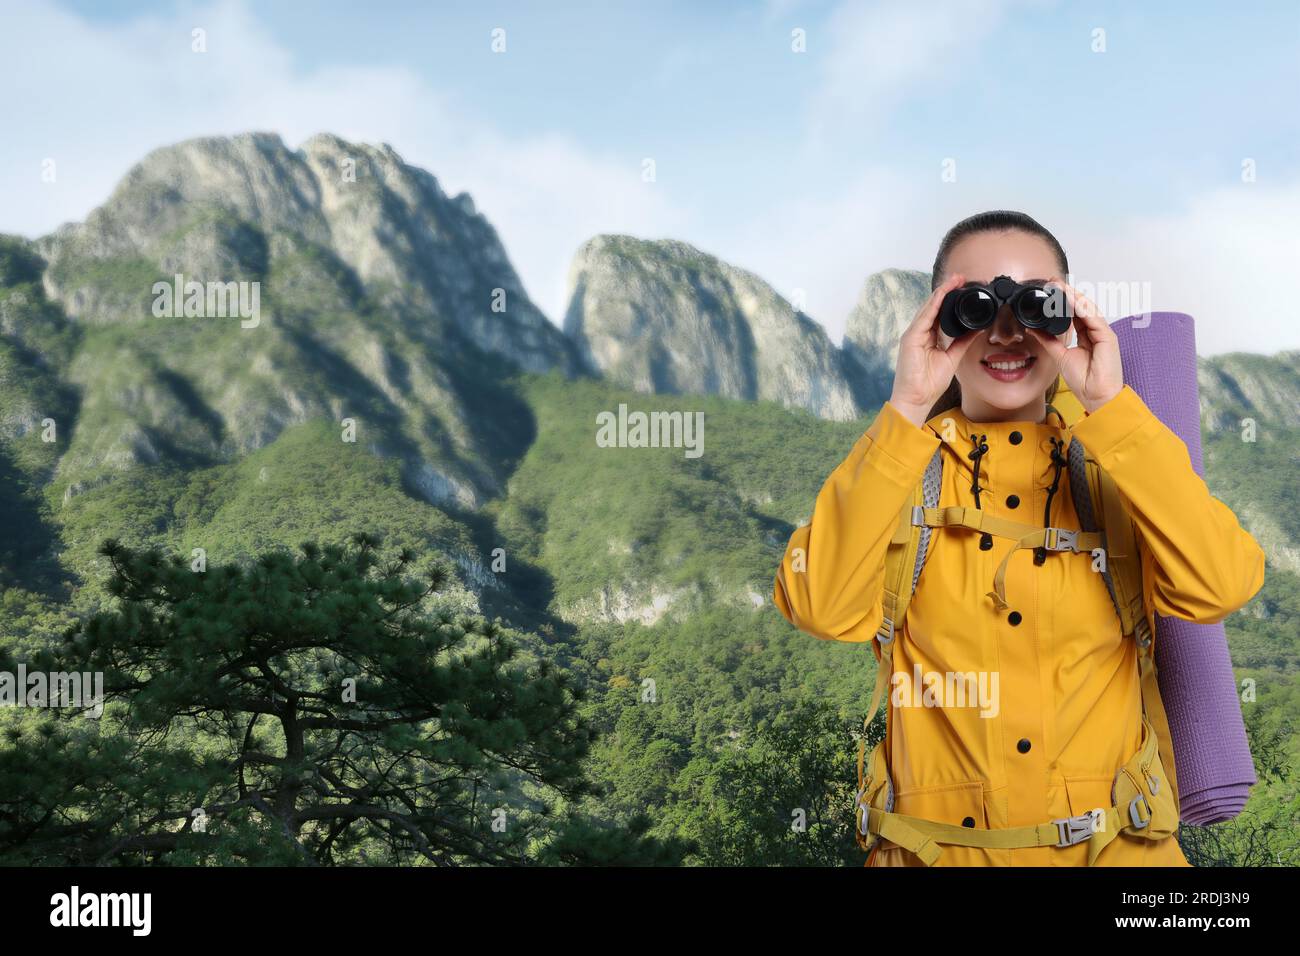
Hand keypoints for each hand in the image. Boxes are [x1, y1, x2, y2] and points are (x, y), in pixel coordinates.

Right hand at [889, 272, 979, 426]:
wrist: (916, 398)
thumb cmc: (929, 383)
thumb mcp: (952, 358)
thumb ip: (962, 342)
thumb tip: (978, 329)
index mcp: (928, 338)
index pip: (940, 313)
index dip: (951, 300)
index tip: (965, 289)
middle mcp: (919, 333)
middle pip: (934, 306)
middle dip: (947, 291)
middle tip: (962, 278)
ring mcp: (913, 334)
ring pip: (929, 307)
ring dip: (942, 292)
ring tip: (955, 280)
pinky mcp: (910, 338)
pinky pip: (924, 317)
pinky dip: (934, 304)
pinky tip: (943, 293)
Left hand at [1027, 281, 1123, 413]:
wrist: (1097, 396)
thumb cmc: (1085, 381)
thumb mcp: (1060, 356)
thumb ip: (1049, 341)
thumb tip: (1034, 330)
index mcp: (1086, 335)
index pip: (1074, 313)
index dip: (1063, 301)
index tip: (1050, 290)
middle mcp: (1095, 331)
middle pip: (1082, 307)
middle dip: (1068, 293)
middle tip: (1053, 282)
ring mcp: (1103, 333)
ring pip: (1088, 309)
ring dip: (1074, 296)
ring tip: (1060, 286)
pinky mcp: (1108, 337)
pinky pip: (1094, 318)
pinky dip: (1083, 307)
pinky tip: (1073, 299)